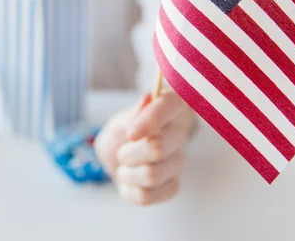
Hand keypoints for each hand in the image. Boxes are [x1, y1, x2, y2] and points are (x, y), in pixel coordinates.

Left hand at [95, 90, 195, 205]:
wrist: (116, 161)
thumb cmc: (120, 136)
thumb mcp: (118, 123)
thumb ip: (132, 115)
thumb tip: (147, 100)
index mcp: (167, 108)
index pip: (171, 104)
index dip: (152, 119)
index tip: (131, 134)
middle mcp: (177, 133)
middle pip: (158, 148)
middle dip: (128, 154)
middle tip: (122, 153)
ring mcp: (178, 160)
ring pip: (151, 175)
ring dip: (127, 173)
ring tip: (125, 166)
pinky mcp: (173, 185)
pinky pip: (147, 196)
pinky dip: (129, 190)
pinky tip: (129, 181)